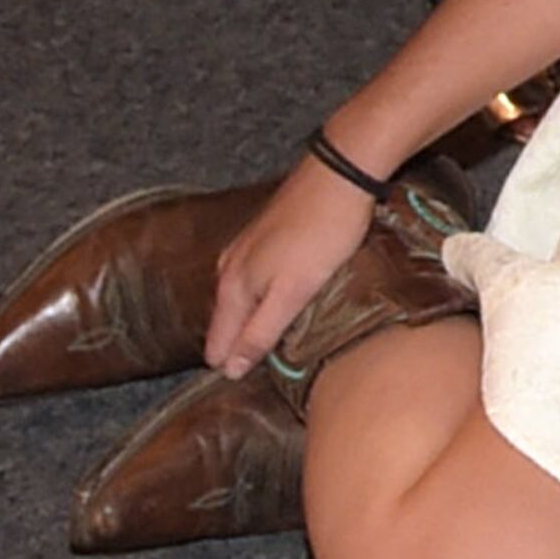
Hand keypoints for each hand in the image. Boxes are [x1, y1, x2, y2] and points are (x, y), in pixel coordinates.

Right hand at [204, 157, 373, 374]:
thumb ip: (260, 331)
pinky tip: (271, 298)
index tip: (237, 386)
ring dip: (246, 319)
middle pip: (225, 318)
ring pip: (238, 295)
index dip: (229, 364)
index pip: (218, 340)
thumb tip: (228, 370)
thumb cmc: (322, 234)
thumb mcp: (293, 291)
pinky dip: (258, 294)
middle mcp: (231, 265)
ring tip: (255, 343)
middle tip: (245, 372)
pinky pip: (253, 276)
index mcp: (233, 285)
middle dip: (233, 344)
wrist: (341, 172)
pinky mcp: (267, 232)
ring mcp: (247, 245)